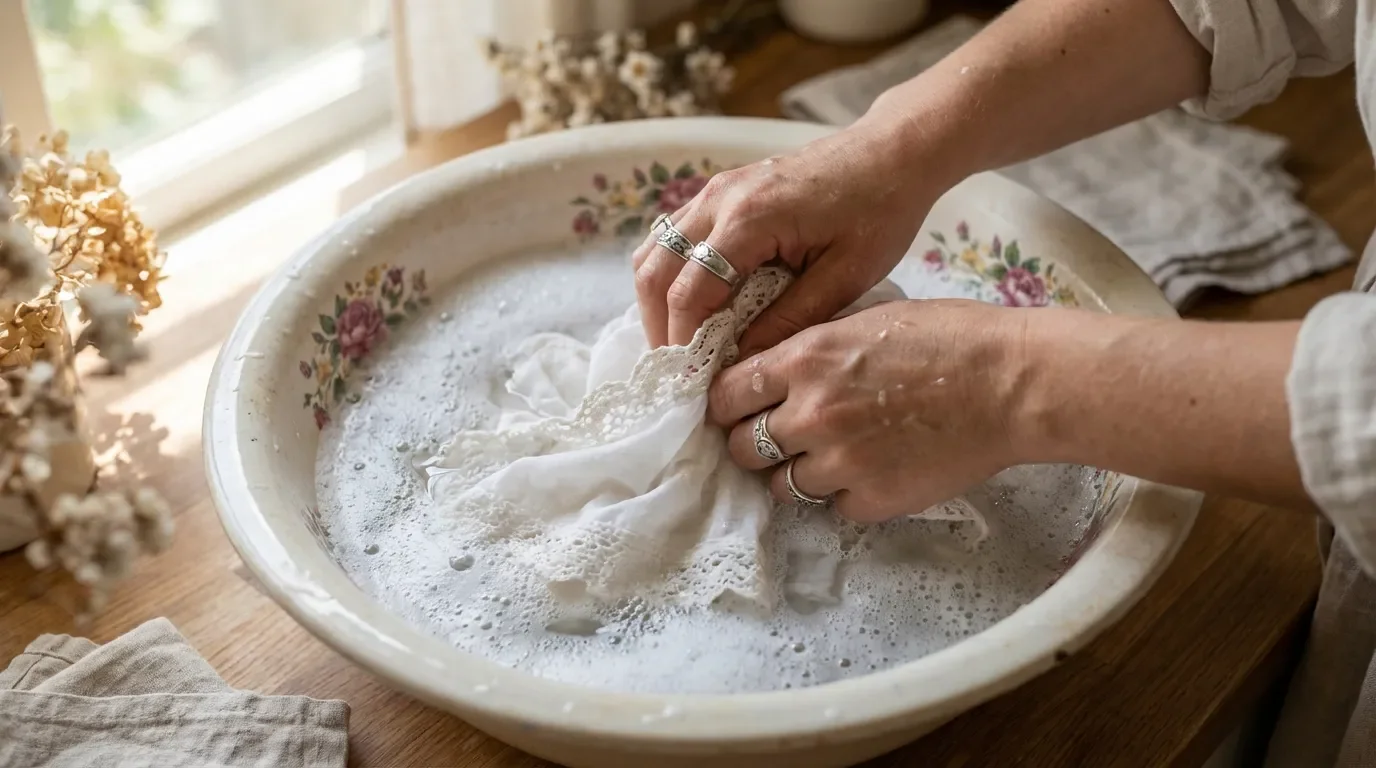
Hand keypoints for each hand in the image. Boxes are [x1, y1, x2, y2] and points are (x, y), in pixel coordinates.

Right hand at [631, 116, 949, 353]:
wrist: (892, 152)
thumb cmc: (881, 210)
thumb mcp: (846, 276)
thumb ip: (790, 319)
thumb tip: (743, 362)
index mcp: (749, 220)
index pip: (689, 292)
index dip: (683, 342)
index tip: (691, 381)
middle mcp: (719, 199)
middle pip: (655, 270)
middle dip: (659, 326)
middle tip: (677, 370)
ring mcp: (716, 189)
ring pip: (655, 249)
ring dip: (658, 299)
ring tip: (680, 342)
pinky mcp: (722, 189)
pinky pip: (672, 234)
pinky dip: (670, 272)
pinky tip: (693, 303)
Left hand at [707, 299, 1026, 521]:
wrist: (1012, 383)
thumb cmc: (950, 337)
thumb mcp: (864, 319)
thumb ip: (812, 349)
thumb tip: (771, 370)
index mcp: (805, 358)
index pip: (726, 394)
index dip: (727, 405)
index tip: (737, 409)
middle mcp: (811, 412)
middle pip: (742, 447)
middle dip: (753, 443)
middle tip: (777, 437)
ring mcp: (840, 461)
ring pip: (781, 486)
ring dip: (796, 474)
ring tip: (828, 457)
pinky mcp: (872, 499)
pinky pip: (833, 508)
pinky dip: (845, 495)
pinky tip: (872, 471)